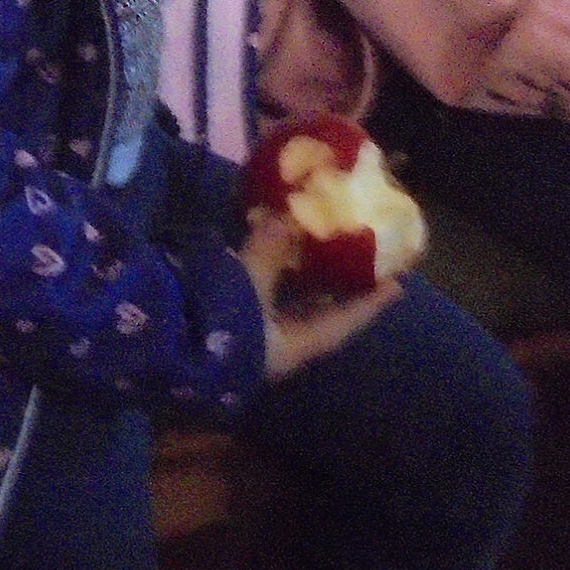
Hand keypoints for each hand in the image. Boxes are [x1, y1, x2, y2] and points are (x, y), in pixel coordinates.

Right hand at [238, 216, 401, 381]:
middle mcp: (285, 346)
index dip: (371, 302)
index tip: (397, 283)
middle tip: (354, 255)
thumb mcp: (249, 287)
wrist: (171, 356)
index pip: (346, 321)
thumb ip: (268, 252)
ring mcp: (259, 340)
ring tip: (315, 250)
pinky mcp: (233, 330)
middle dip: (337, 287)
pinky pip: (265, 303)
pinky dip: (273, 283)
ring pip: (290, 308)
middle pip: (321, 314)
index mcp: (300, 344)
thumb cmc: (223, 328)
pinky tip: (270, 261)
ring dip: (302, 282)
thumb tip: (287, 214)